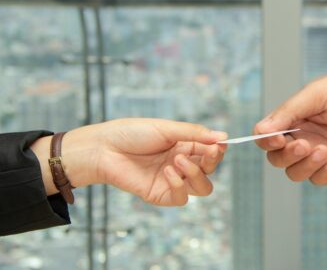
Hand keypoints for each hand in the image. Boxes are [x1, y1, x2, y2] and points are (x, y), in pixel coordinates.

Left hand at [33, 118, 227, 205]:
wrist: (103, 149)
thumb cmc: (131, 133)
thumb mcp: (167, 129)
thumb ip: (194, 134)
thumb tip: (222, 136)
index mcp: (184, 146)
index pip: (210, 151)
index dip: (218, 149)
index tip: (221, 144)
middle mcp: (181, 164)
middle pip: (210, 171)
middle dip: (212, 162)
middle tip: (208, 152)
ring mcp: (172, 181)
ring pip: (202, 188)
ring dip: (197, 174)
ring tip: (178, 162)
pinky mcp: (160, 195)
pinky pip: (182, 198)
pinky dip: (180, 185)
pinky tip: (168, 172)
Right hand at [254, 69, 326, 185]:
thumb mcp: (316, 95)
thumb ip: (288, 112)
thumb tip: (261, 130)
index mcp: (293, 117)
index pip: (266, 136)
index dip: (266, 141)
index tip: (277, 139)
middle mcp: (302, 136)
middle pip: (277, 158)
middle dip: (287, 156)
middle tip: (305, 145)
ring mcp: (319, 152)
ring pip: (295, 173)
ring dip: (305, 166)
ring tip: (325, 152)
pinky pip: (319, 179)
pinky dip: (323, 173)